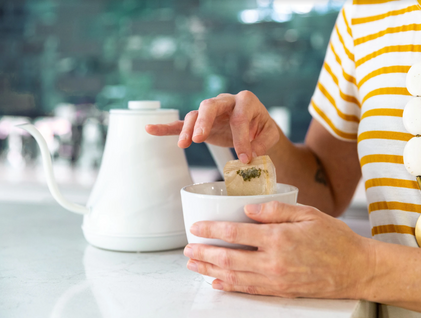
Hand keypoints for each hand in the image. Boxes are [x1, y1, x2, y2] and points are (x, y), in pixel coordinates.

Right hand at [145, 91, 279, 163]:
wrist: (255, 125)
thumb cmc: (262, 128)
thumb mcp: (269, 135)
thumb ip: (262, 143)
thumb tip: (250, 154)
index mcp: (246, 101)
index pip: (240, 118)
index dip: (242, 138)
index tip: (245, 158)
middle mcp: (225, 101)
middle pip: (210, 106)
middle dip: (204, 121)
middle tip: (200, 138)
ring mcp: (211, 112)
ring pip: (195, 115)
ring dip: (188, 129)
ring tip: (185, 145)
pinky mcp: (200, 123)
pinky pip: (181, 123)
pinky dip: (167, 127)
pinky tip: (151, 129)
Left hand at [183, 202, 374, 298]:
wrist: (357, 268)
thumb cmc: (335, 239)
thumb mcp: (308, 214)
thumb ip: (276, 210)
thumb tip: (248, 208)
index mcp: (278, 238)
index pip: (236, 232)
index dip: (212, 229)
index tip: (196, 227)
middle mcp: (273, 261)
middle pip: (229, 257)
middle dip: (204, 253)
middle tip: (187, 250)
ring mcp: (276, 279)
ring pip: (234, 276)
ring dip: (210, 271)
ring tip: (194, 266)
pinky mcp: (281, 291)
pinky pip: (249, 290)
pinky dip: (230, 287)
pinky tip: (218, 283)